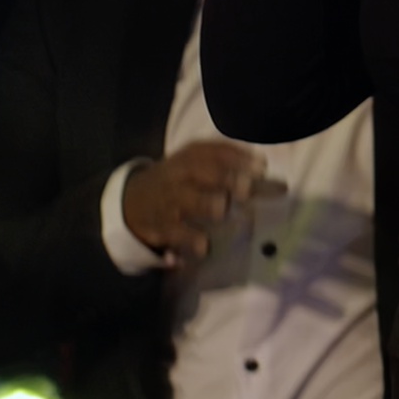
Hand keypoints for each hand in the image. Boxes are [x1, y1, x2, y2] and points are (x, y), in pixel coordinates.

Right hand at [121, 141, 265, 264]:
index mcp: (192, 156)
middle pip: (203, 172)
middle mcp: (180, 174)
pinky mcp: (163, 225)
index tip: (262, 167)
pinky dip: (189, 239)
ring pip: (187, 199)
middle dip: (225, 179)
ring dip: (205, 203)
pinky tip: (204, 247)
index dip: (238, 157)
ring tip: (221, 208)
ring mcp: (171, 200)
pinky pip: (176, 232)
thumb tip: (265, 165)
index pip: (216, 151)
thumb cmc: (179, 179)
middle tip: (247, 188)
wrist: (133, 200)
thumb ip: (227, 161)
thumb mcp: (195, 162)